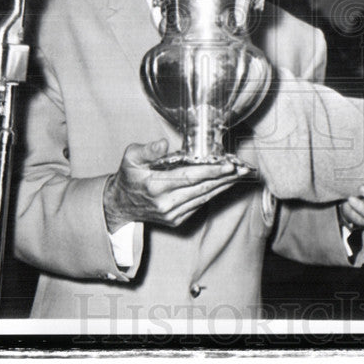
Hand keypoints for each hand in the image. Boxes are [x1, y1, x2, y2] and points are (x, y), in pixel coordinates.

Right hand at [103, 139, 249, 230]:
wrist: (121, 204)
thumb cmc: (129, 176)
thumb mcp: (131, 157)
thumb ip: (147, 150)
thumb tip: (163, 144)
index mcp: (154, 185)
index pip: (188, 176)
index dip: (210, 171)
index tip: (227, 165)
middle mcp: (165, 202)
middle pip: (201, 188)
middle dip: (224, 178)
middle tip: (242, 168)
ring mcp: (171, 214)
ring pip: (204, 197)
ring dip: (223, 186)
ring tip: (239, 174)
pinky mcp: (176, 220)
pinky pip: (199, 204)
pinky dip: (213, 193)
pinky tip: (224, 184)